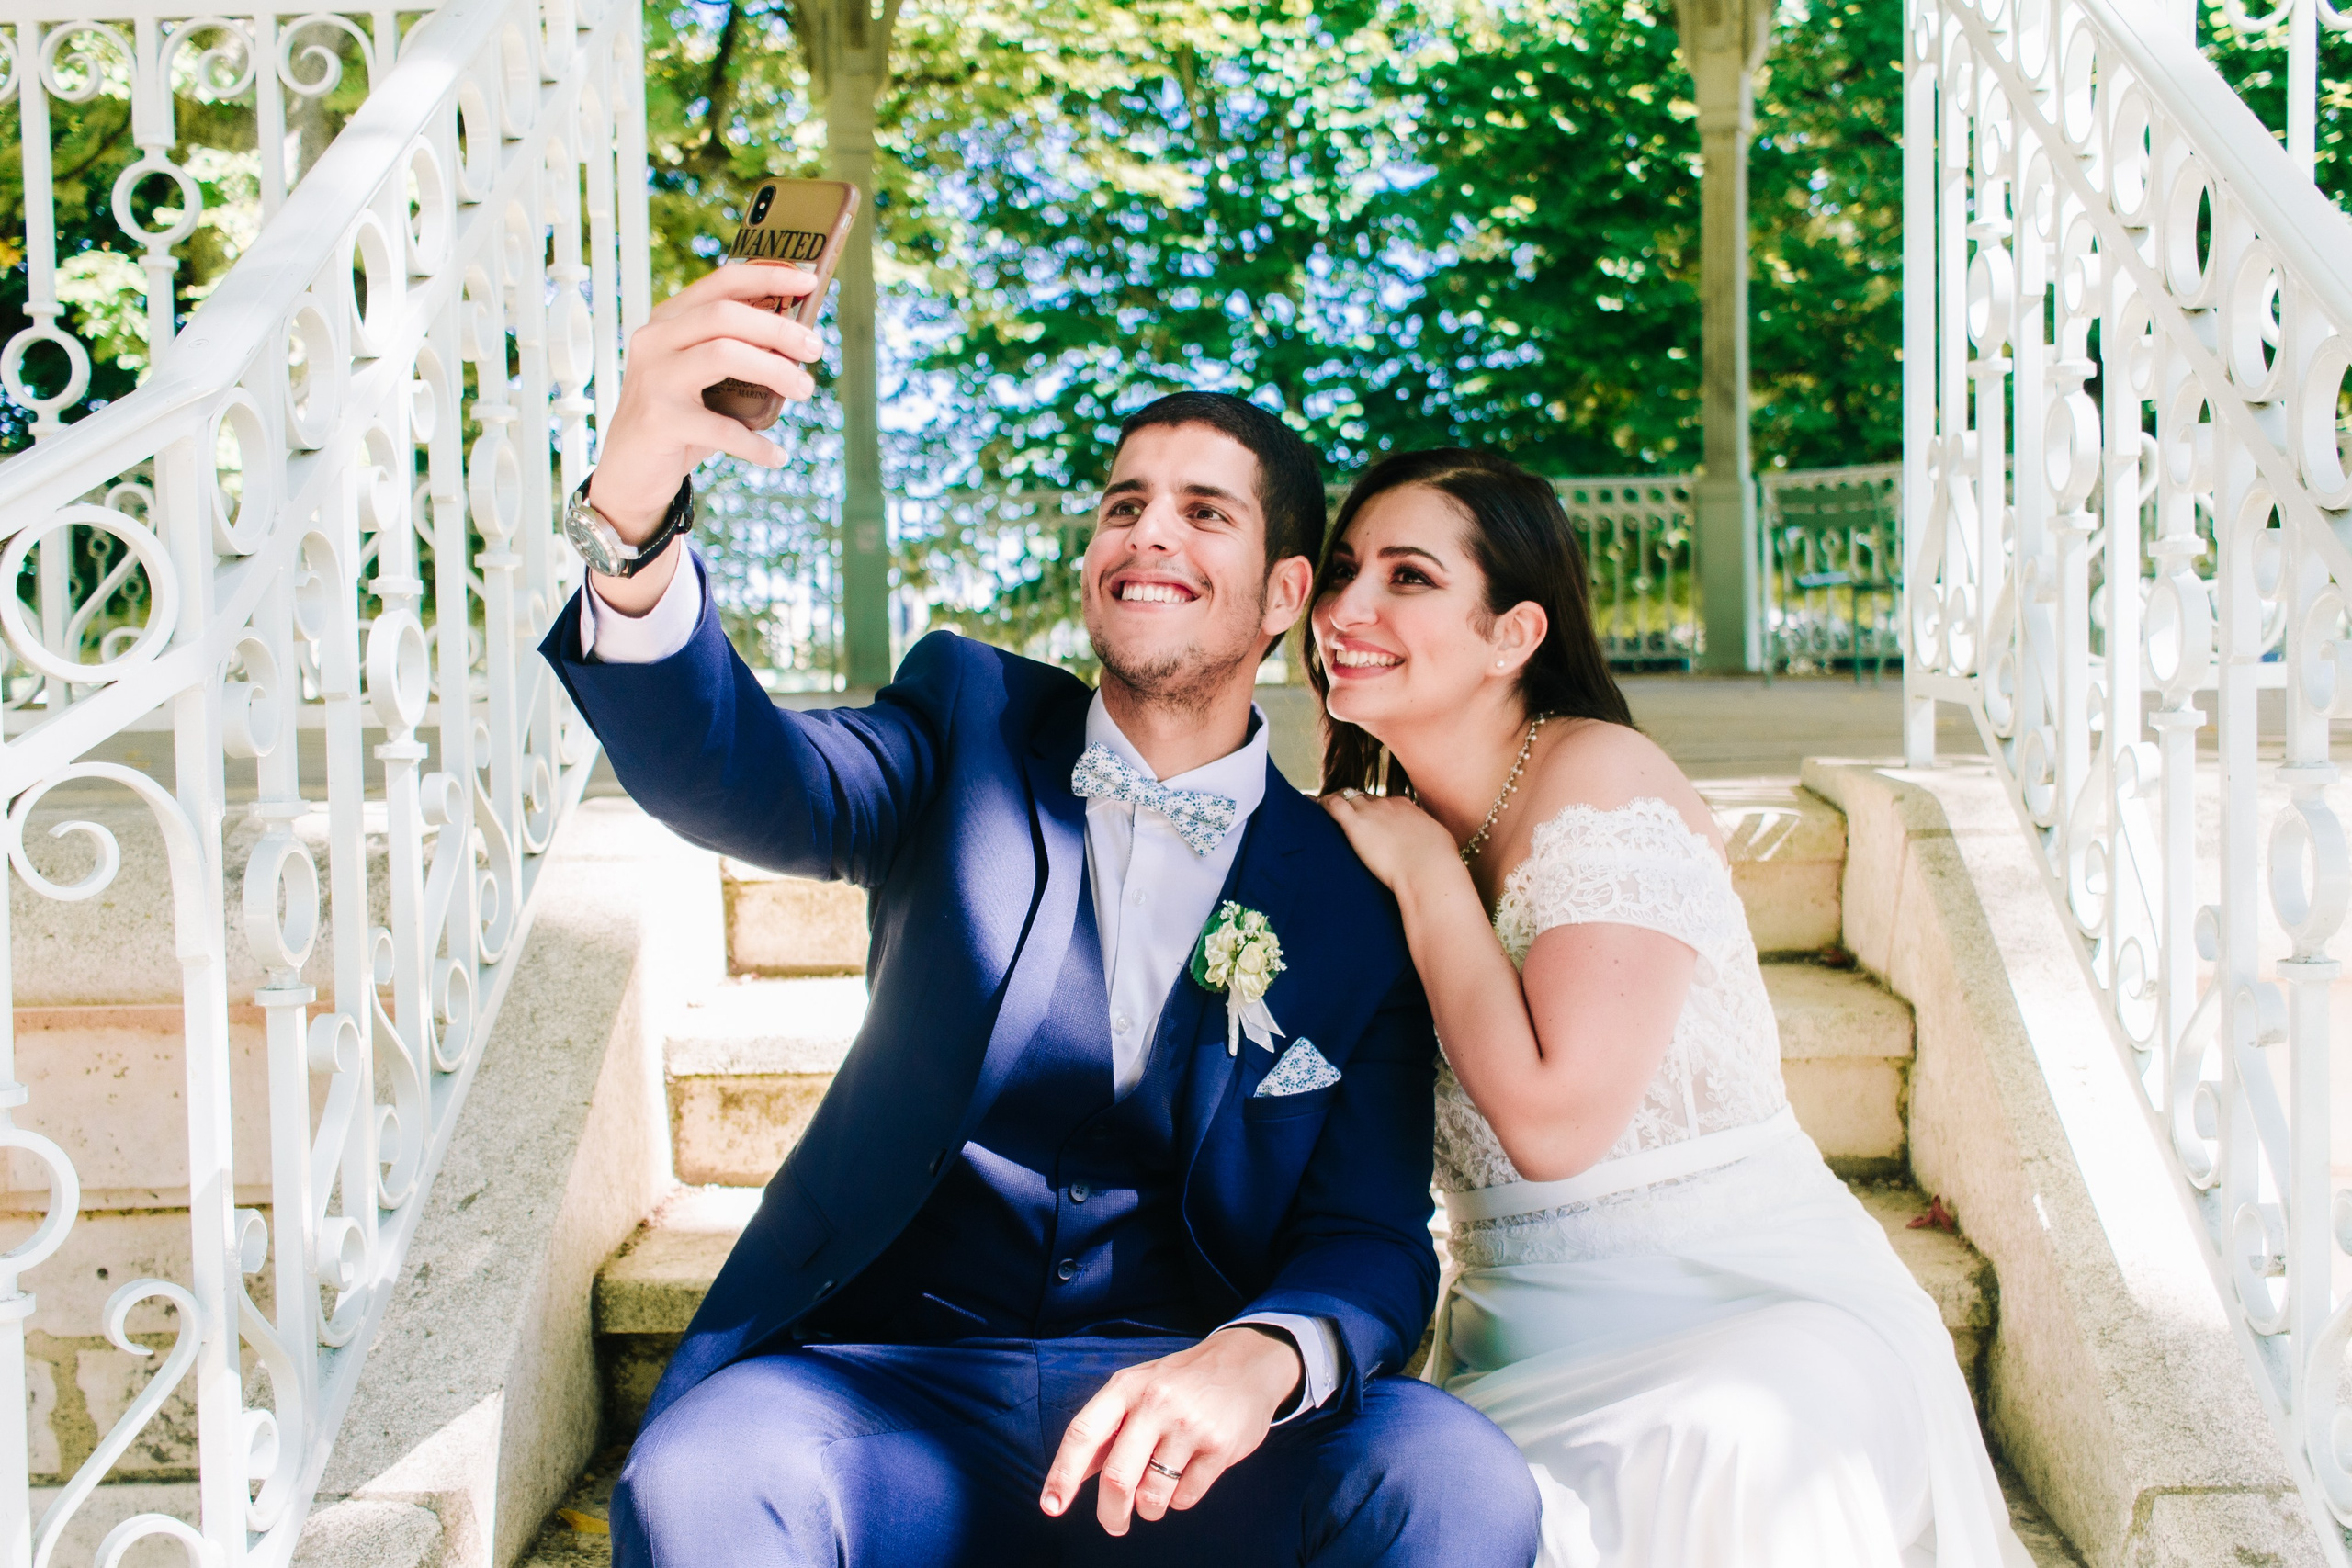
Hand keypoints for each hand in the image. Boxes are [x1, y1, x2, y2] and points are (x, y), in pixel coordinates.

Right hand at [586, 263, 826, 541]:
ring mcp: (653, 379)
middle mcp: (655, 341)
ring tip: (805, 390)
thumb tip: (799, 340)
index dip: (767, 276)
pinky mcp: (659, 420)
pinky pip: (721, 428)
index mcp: (668, 321)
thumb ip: (736, 353)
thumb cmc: (677, 420)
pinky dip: (756, 444)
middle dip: (778, 327)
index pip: (721, 284)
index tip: (809, 280)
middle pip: (725, 315)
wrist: (629, 473)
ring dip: (775, 371)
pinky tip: (776, 455)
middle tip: (815, 348)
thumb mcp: (702, 378)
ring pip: (723, 354)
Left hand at [1039, 1327, 1301, 1535]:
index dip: (1062, 1474)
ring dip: (1149, 1508)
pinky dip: (1179, 1499)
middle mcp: (1155, 1403)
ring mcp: (1189, 1425)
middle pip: (1118, 1478)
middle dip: (1111, 1514)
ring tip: (1156, 1496)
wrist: (1246, 1363)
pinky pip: (1186, 1497)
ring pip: (1153, 1495)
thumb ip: (1105, 1430)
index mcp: (1126, 1388)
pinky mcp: (1219, 1446)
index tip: (1051, 1507)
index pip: (1083, 1434)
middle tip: (1114, 1525)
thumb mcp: (1137, 1389)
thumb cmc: (1179, 1383)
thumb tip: (1068, 1477)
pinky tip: (1187, 1476)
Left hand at [1321, 789, 1461, 890]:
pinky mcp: (1356, 824)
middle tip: (1346, 816)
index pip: (1386, 802)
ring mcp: (1371, 812)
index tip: (1370, 819)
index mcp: (1406, 807)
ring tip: (1323, 808)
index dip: (1376, 811)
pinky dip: (1320, 803)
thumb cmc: (1438, 862)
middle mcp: (1387, 804)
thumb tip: (1433, 843)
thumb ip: (1429, 838)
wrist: (1429, 868)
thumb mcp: (1438, 841)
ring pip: (1347, 797)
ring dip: (1336, 801)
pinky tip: (1311, 805)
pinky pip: (1333, 805)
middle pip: (1365, 799)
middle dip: (1355, 806)